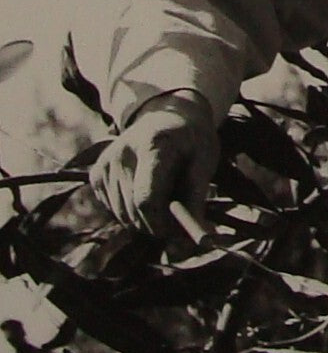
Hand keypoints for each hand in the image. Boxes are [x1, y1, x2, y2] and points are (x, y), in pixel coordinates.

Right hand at [89, 91, 218, 241]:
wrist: (168, 115)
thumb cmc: (191, 140)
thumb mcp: (205, 162)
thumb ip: (197, 198)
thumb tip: (201, 237)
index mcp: (153, 146)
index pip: (147, 199)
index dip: (161, 224)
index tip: (177, 231)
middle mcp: (122, 154)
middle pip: (133, 211)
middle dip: (156, 224)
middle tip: (178, 219)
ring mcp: (105, 163)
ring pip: (122, 215)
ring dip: (145, 218)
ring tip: (166, 196)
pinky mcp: (96, 173)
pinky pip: (114, 209)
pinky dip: (132, 211)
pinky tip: (147, 190)